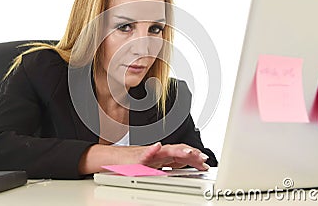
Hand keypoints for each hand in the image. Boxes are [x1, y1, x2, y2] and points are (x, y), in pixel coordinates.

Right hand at [78, 142, 208, 173]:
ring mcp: (147, 155)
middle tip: (203, 159)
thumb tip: (184, 171)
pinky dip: (151, 150)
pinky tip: (157, 147)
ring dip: (178, 151)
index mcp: (162, 157)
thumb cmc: (131, 165)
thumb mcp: (153, 168)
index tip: (205, 164)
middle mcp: (157, 154)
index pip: (181, 155)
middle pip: (177, 151)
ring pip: (164, 151)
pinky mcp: (136, 158)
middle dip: (191, 154)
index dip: (194, 158)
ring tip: (189, 153)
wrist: (112, 161)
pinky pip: (144, 154)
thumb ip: (167, 167)